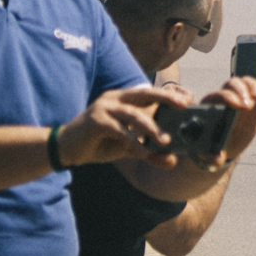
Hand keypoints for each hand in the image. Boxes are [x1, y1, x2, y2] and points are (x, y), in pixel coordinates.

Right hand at [58, 86, 190, 167]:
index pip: (149, 93)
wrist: (66, 148)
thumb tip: (173, 161)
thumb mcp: (128, 148)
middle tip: (183, 106)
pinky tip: (141, 151)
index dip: (169, 94)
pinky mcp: (95, 121)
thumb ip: (150, 152)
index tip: (188, 99)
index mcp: (123, 99)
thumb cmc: (99, 143)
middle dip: (165, 98)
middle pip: (144, 94)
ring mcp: (104, 107)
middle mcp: (114, 98)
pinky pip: (118, 130)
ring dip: (151, 128)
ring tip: (165, 141)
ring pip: (133, 114)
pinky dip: (132, 141)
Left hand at [205, 75, 255, 162]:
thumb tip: (217, 159)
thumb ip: (212, 158)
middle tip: (249, 106)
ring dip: (255, 87)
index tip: (238, 107)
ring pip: (247, 83)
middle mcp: (226, 98)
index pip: (219, 95)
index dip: (228, 97)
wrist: (224, 146)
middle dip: (242, 92)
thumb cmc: (212, 149)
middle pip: (233, 84)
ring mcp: (242, 98)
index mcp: (211, 106)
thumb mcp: (210, 155)